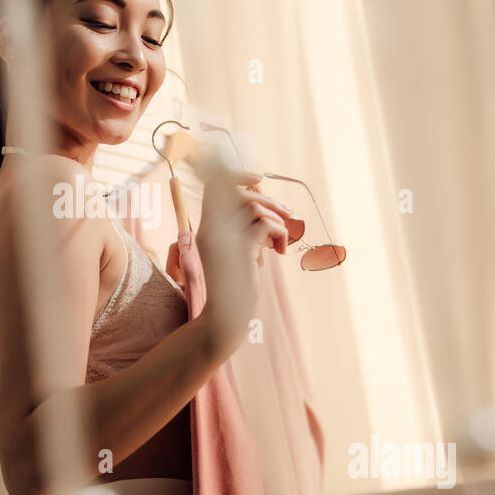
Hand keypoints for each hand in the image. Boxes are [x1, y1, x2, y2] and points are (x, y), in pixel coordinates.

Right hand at [194, 163, 291, 356]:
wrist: (224, 318)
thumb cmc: (234, 289)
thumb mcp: (236, 253)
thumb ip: (244, 230)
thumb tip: (264, 205)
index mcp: (208, 228)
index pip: (215, 184)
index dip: (238, 176)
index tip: (258, 181)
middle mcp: (212, 229)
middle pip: (237, 190)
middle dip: (267, 199)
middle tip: (287, 215)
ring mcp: (224, 238)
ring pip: (254, 206)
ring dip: (277, 218)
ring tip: (282, 240)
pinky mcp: (240, 250)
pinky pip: (266, 224)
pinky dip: (280, 233)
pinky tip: (280, 251)